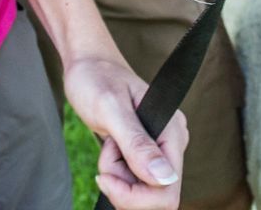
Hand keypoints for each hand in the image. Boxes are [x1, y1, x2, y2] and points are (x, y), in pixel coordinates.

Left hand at [62, 56, 186, 209]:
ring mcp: (159, 150)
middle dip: (125, 187)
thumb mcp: (111, 108)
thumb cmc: (97, 78)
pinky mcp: (145, 154)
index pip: (168, 188)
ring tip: (108, 143)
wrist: (88, 64)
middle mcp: (172, 143)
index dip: (135, 194)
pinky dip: (117, 174)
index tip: (105, 175)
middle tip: (107, 155)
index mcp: (173, 131)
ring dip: (118, 177)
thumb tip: (164, 177)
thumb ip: (136, 143)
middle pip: (158, 196)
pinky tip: (111, 149)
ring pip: (143, 191)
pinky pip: (135, 182)